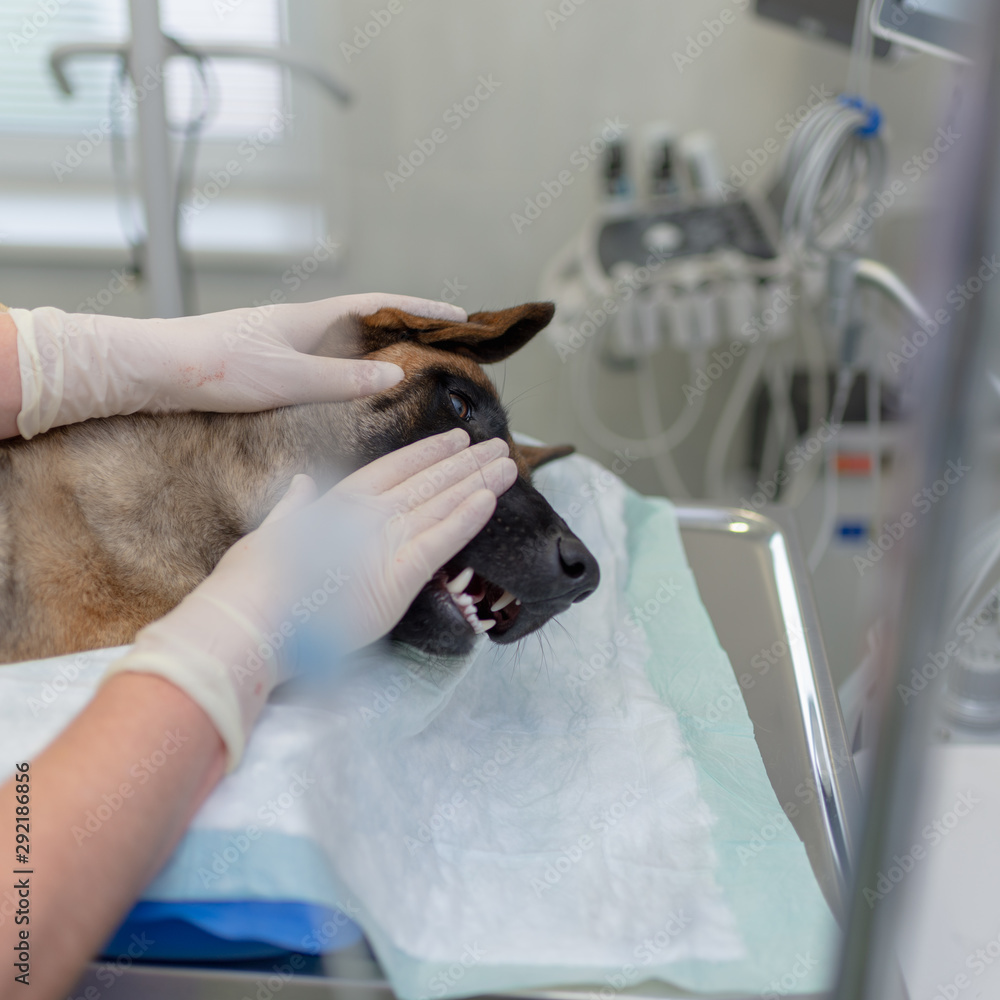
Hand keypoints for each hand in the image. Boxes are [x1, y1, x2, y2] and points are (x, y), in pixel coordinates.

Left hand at [11, 294, 466, 438]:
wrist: (153, 368)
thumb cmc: (214, 366)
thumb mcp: (287, 378)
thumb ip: (341, 380)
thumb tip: (392, 377)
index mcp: (311, 318)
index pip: (381, 306)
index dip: (422, 311)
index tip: (460, 316)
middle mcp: (302, 324)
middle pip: (369, 319)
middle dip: (410, 327)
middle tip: (447, 341)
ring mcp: (284, 341)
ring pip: (347, 339)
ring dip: (382, 346)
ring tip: (415, 363)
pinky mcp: (268, 361)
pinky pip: (326, 358)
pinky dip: (353, 366)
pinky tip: (355, 384)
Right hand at [102, 429, 516, 768]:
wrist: (249, 621)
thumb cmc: (253, 585)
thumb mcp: (272, 533)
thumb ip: (296, 508)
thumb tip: (304, 484)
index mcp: (337, 503)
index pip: (394, 470)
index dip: (428, 454)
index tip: (455, 440)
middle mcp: (366, 515)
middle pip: (427, 482)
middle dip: (464, 464)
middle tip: (497, 447)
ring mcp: (384, 542)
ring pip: (441, 504)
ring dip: (477, 482)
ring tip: (506, 464)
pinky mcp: (397, 576)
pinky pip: (442, 541)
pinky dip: (467, 518)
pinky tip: (491, 499)